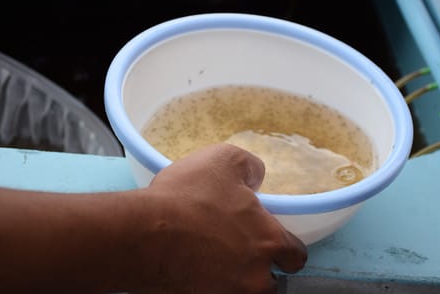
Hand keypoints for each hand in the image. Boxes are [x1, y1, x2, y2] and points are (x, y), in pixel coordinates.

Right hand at [135, 143, 306, 293]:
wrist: (143, 231)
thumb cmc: (188, 195)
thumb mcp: (225, 160)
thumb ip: (251, 167)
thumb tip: (256, 179)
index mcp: (268, 241)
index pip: (295, 256)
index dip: (286, 248)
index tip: (272, 242)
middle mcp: (254, 276)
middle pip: (270, 281)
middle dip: (259, 268)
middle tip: (238, 250)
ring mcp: (226, 293)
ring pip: (242, 290)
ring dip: (234, 278)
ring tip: (212, 258)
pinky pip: (212, 292)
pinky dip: (207, 282)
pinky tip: (192, 265)